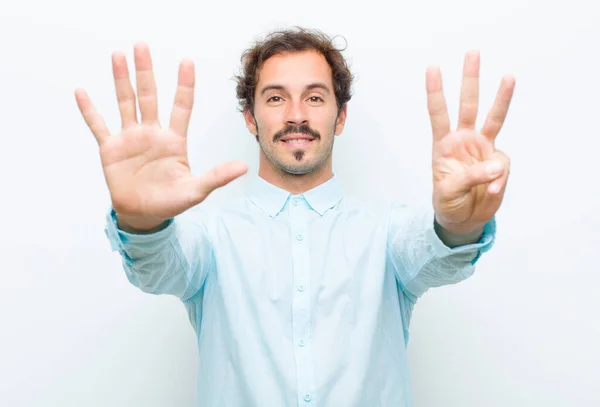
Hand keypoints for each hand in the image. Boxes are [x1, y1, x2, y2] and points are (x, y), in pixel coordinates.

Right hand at [75, 43, 247, 229]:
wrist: (144, 215)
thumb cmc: (171, 202)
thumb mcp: (195, 190)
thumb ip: (216, 177)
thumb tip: (243, 167)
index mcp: (173, 141)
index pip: (181, 106)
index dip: (184, 85)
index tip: (186, 62)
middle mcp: (152, 133)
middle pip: (149, 96)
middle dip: (145, 72)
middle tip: (141, 45)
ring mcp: (130, 139)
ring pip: (125, 103)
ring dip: (121, 80)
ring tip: (118, 55)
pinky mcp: (111, 149)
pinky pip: (98, 126)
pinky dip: (90, 110)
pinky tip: (82, 92)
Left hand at [426, 50, 514, 234]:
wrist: (464, 220)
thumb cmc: (449, 202)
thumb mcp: (449, 192)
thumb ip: (471, 177)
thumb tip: (497, 166)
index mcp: (444, 145)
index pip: (438, 113)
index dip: (436, 91)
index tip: (433, 68)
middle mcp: (464, 140)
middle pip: (468, 104)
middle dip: (470, 79)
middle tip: (472, 52)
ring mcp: (483, 149)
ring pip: (494, 118)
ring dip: (501, 97)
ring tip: (508, 76)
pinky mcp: (498, 163)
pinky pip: (503, 167)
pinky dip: (498, 181)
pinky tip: (491, 192)